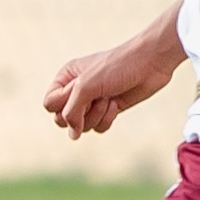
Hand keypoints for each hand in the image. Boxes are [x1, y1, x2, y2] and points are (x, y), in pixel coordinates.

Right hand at [42, 25, 182, 138]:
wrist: (150, 63)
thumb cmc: (117, 66)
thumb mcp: (87, 86)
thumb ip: (72, 111)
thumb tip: (72, 135)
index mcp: (66, 78)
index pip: (50, 104)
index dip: (62, 104)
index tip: (79, 92)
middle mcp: (77, 91)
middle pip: (63, 119)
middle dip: (80, 114)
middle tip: (93, 100)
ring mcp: (93, 102)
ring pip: (82, 126)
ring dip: (96, 115)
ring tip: (108, 99)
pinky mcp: (108, 110)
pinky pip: (98, 127)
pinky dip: (107, 119)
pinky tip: (116, 104)